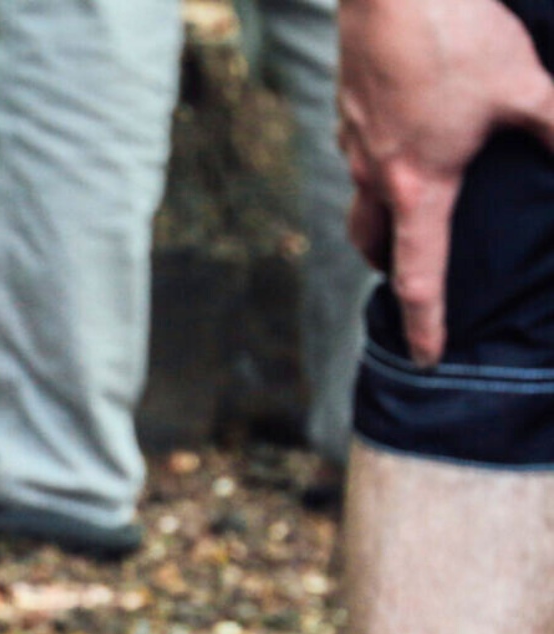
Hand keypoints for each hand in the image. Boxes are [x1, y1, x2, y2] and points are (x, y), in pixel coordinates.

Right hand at [339, 0, 553, 363]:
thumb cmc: (454, 36)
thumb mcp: (527, 87)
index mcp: (419, 184)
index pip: (418, 273)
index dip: (425, 321)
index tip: (426, 356)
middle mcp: (376, 171)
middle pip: (370, 244)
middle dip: (388, 268)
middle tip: (412, 277)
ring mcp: (354, 138)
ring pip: (362, 196)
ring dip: (384, 212)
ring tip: (417, 202)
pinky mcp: (349, 105)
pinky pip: (361, 151)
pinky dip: (381, 161)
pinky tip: (411, 133)